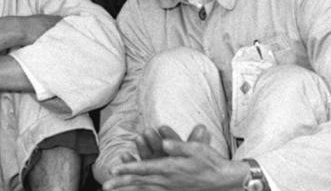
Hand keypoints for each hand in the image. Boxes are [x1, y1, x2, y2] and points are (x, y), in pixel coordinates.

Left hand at [103, 124, 247, 190]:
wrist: (225, 181)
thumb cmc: (210, 161)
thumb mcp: (196, 149)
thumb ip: (179, 146)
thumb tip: (165, 143)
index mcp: (170, 168)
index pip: (144, 169)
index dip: (128, 169)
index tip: (113, 169)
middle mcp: (168, 181)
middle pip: (140, 182)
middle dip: (122, 184)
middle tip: (105, 186)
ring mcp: (170, 188)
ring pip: (145, 190)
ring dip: (128, 190)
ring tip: (113, 190)